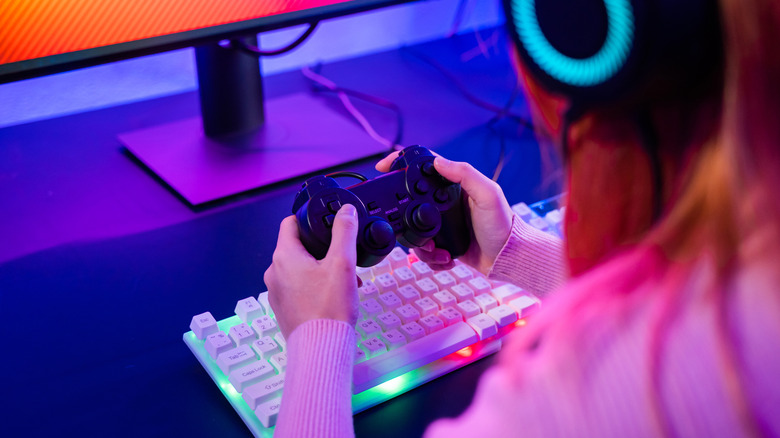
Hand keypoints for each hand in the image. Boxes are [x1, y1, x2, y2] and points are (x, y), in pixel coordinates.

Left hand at [263, 204, 359, 337]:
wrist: (322, 348)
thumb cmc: (329, 308)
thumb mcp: (343, 263)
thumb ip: (344, 232)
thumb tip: (345, 211)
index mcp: (284, 257)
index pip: (291, 223)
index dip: (309, 218)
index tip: (326, 222)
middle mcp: (274, 273)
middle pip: (298, 247)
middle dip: (322, 249)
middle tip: (343, 256)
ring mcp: (277, 293)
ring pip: (300, 269)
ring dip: (322, 269)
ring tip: (345, 281)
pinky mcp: (284, 309)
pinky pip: (299, 288)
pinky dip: (315, 287)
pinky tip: (335, 296)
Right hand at [375, 153, 513, 273]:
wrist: (506, 258)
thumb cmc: (502, 224)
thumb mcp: (488, 194)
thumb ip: (465, 174)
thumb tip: (437, 161)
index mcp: (454, 185)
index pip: (424, 168)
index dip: (401, 164)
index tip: (383, 167)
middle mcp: (445, 203)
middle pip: (410, 202)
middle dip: (405, 217)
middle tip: (411, 227)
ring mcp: (442, 223)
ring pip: (413, 229)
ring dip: (421, 244)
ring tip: (437, 249)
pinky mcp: (442, 243)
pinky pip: (424, 249)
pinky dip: (431, 257)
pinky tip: (445, 257)